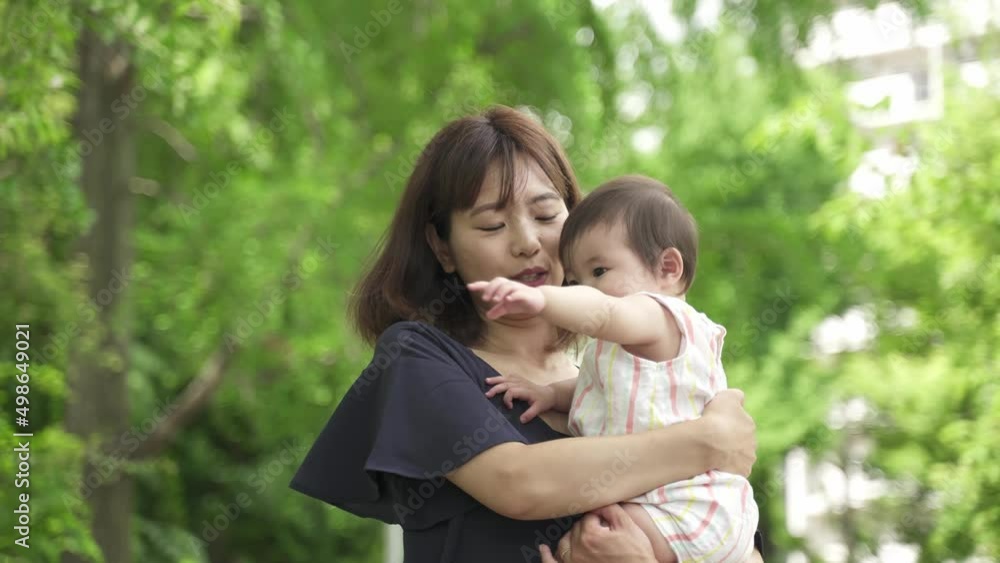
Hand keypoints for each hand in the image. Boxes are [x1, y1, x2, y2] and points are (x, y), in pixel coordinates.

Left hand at [467, 277, 545, 319]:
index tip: (469, 287)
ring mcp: (518, 289)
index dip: (479, 285)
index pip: (489, 284)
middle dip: (490, 288)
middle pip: (498, 281)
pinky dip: (513, 295)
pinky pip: (518, 293)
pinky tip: (508, 299)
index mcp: (503, 288)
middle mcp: (509, 286)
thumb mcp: (508, 307)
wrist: (538, 302)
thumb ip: (498, 310)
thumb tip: (488, 316)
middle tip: (485, 299)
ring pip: (507, 286)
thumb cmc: (521, 302)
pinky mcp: (525, 294)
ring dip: (500, 292)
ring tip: (495, 300)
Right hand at [484, 375, 555, 422]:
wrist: (550, 393)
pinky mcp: (520, 379)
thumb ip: (530, 414)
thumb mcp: (539, 409)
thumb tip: (521, 420)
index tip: (509, 408)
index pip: (512, 391)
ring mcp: (521, 380)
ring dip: (496, 380)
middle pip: (506, 383)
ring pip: (506, 378)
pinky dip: (502, 377)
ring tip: (486, 381)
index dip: (507, 399)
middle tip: (487, 395)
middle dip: (496, 388)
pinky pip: (509, 376)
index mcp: (526, 390)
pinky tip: (495, 379)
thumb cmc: (543, 401)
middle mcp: (522, 383)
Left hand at [539, 504, 656, 562]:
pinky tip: (544, 550)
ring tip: (580, 536)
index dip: (598, 518)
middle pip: (575, 529)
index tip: (605, 522)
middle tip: (600, 531)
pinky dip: (547, 557)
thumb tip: (600, 500)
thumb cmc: (636, 555)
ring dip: (571, 538)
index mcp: (590, 535)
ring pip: (564, 543)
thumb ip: (611, 510)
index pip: (587, 517)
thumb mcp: (628, 526)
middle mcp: (578, 549)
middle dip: (587, 527)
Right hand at [701, 389, 756, 476]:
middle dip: (732, 440)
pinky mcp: (743, 472)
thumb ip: (736, 395)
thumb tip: (741, 397)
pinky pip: (736, 469)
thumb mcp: (726, 396)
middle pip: (742, 441)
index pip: (741, 424)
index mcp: (749, 424)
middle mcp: (753, 442)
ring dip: (731, 454)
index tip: (717, 425)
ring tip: (714, 453)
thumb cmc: (716, 418)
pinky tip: (717, 464)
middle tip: (715, 440)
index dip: (729, 424)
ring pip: (740, 456)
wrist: (708, 443)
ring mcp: (749, 459)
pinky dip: (728, 467)